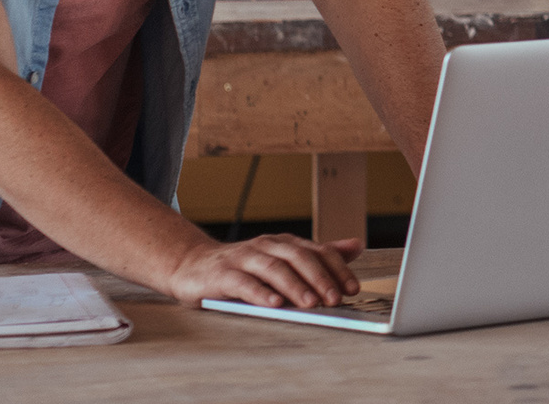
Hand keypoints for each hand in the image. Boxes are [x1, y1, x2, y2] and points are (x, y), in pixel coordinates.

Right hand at [161, 235, 364, 308]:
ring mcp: (242, 259)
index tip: (352, 289)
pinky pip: (243, 283)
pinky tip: (273, 304)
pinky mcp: (221, 275)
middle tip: (335, 299)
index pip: (317, 251)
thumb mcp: (282, 259)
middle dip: (320, 278)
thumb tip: (357, 246)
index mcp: (284, 244)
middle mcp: (265, 247)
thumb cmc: (242, 267)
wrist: (192, 265)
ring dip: (294, 286)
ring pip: (273, 268)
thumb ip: (318, 255)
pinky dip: (260, 293)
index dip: (337, 269)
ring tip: (310, 303)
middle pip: (298, 258)